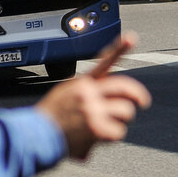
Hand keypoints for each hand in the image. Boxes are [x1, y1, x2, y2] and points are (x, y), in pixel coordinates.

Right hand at [35, 33, 151, 159]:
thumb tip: (108, 100)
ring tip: (104, 128)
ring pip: (125, 111)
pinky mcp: (96, 127)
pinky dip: (111, 138)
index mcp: (81, 83)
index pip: (103, 62)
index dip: (119, 48)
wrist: (36, 135)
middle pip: (124, 87)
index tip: (131, 38)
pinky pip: (118, 132)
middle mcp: (88, 92)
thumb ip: (86, 93)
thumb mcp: (64, 95)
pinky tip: (97, 139)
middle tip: (142, 102)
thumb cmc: (49, 119)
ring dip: (120, 121)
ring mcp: (93, 108)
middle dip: (137, 96)